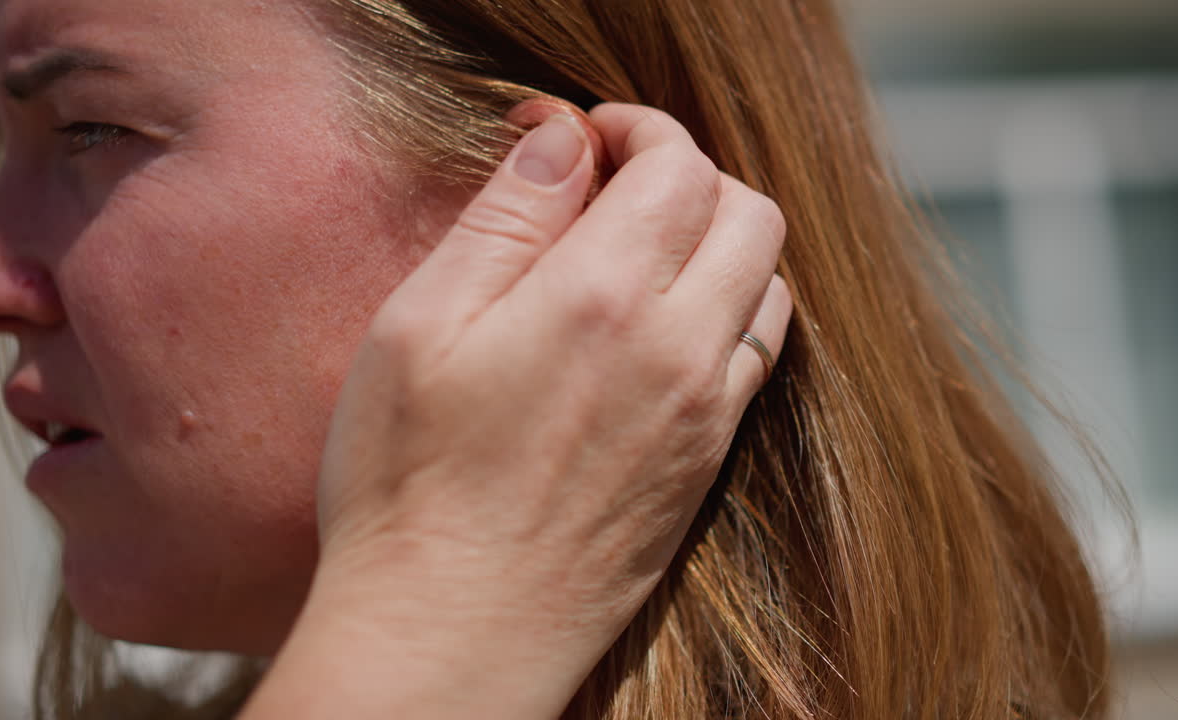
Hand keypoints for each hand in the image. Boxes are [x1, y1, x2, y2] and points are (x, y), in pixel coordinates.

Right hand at [242, 103, 791, 719]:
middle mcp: (679, 350)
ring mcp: (706, 414)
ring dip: (719, 246)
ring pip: (767, 285)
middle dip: (691, 178)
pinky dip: (730, 313)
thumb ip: (506, 218)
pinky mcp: (708, 465)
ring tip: (639, 258)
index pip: (679, 167)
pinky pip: (758, 358)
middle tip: (616, 189)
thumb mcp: (421, 325)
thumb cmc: (409, 485)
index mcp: (603, 299)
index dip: (639, 130)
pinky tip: (659, 331)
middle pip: (749, 214)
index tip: (589, 138)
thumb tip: (562, 139)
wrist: (452, 636)